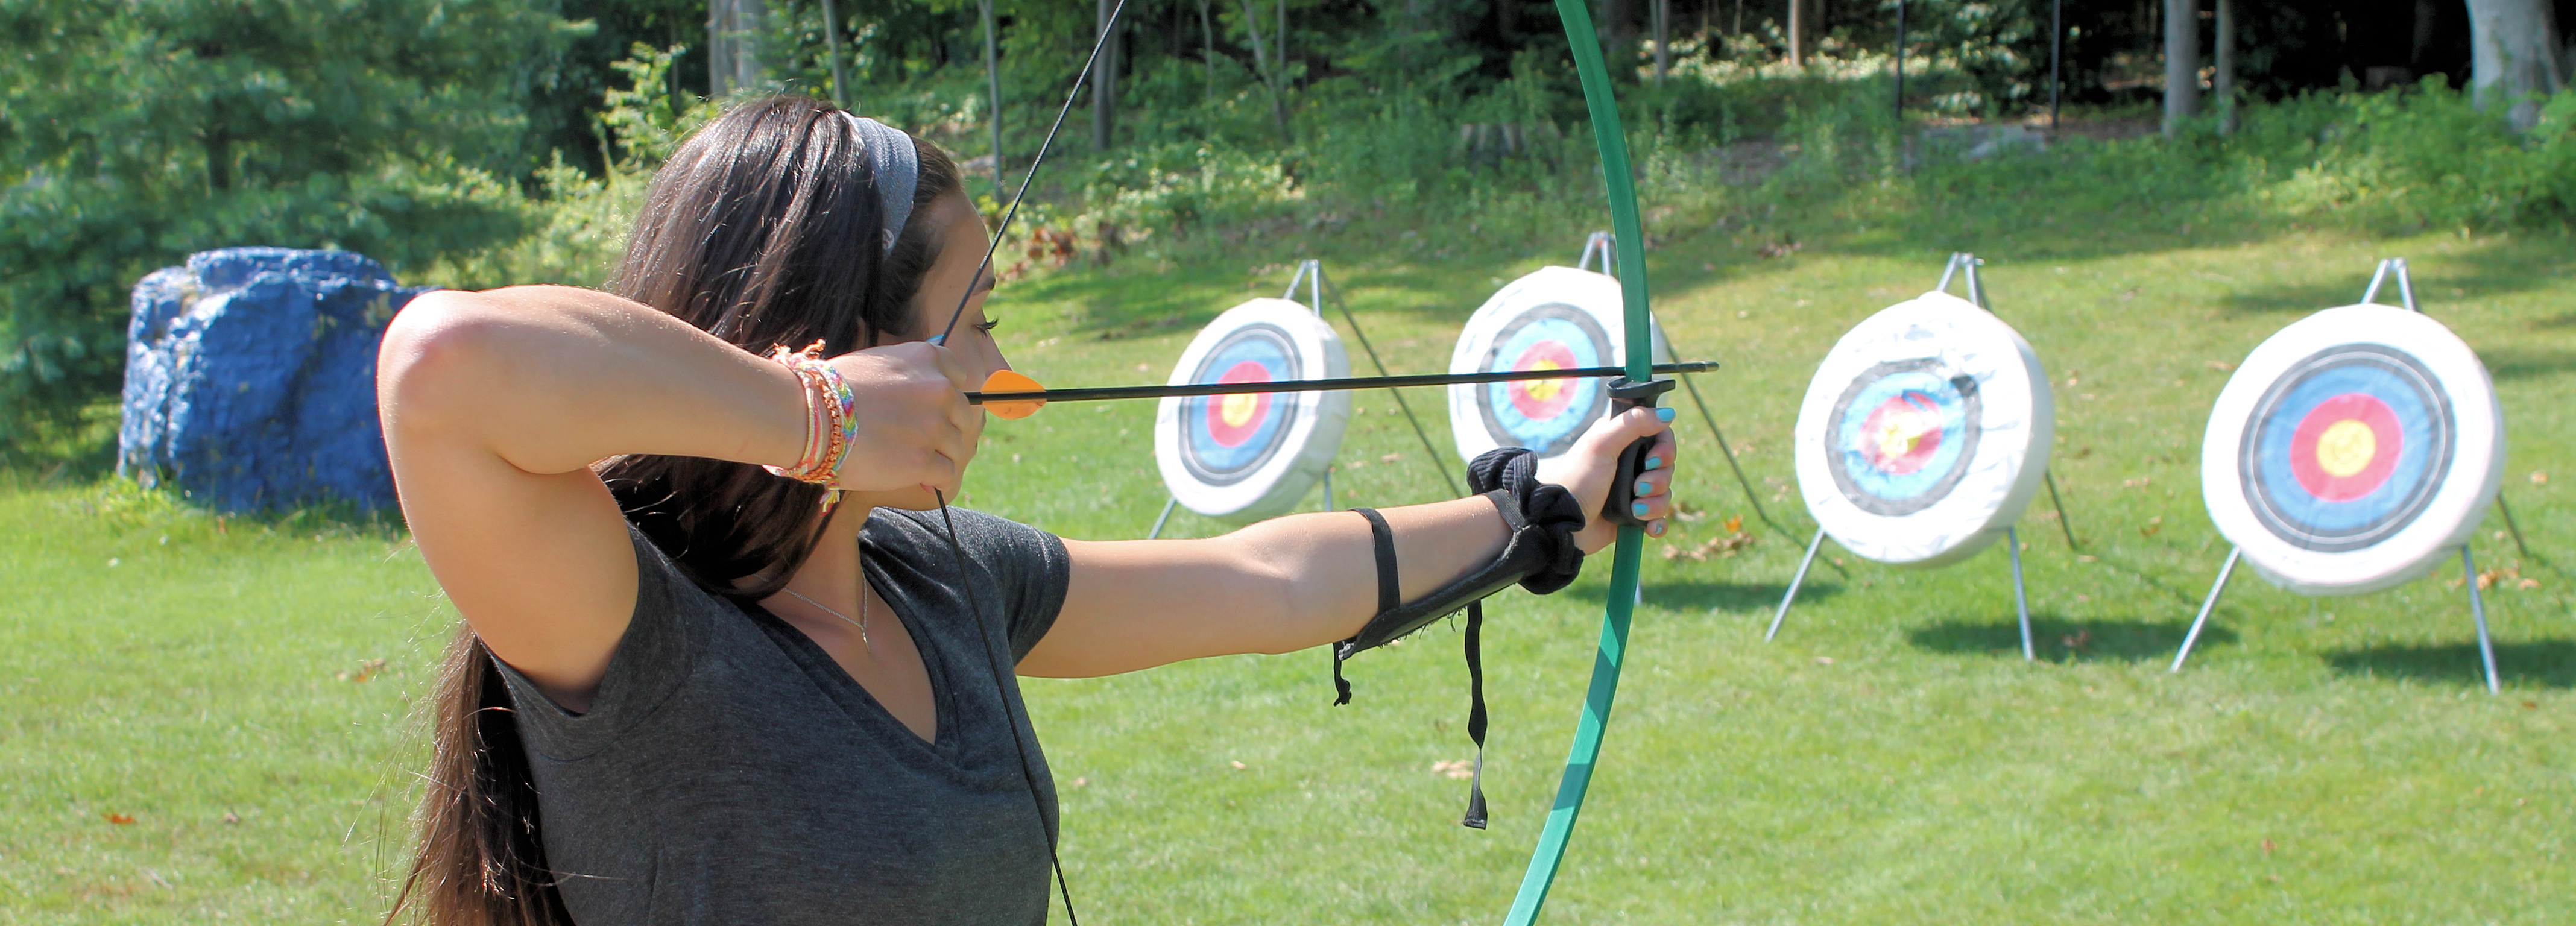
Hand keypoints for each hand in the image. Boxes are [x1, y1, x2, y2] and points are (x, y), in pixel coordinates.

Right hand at [822, 340, 983, 496]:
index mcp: (927, 359)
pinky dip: (935, 479)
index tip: (934, 410)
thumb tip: (920, 395)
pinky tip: (919, 480)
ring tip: (910, 461)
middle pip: (963, 416)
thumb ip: (907, 374)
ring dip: (938, 456)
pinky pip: (947, 474)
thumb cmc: (831, 391)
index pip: (960, 376)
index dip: (947, 398)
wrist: (806, 415)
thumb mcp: (876, 363)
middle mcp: (939, 388)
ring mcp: (934, 425)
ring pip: (957, 447)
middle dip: (945, 430)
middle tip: (921, 442)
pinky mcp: (924, 459)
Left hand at [1536, 405, 1679, 553]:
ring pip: (1664, 493)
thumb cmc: (1577, 479)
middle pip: (1665, 466)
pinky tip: (1648, 527)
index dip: (1664, 447)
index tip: (1653, 458)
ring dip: (1655, 503)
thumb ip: (1633, 423)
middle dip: (1658, 479)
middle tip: (1638, 487)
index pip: (1660, 436)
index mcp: (1621, 440)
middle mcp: (1628, 463)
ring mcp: (1631, 490)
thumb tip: (1667, 413)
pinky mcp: (1632, 514)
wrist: (1561, 522)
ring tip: (1635, 509)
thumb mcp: (1601, 444)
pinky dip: (1656, 522)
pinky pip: (1658, 517)